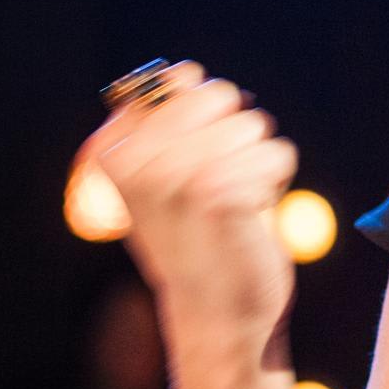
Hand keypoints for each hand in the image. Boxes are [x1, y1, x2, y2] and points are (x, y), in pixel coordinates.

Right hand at [73, 61, 300, 354]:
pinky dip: (275, 181)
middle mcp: (135, 159)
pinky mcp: (220, 193)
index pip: (179, 79)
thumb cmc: (195, 237)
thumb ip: (166, 122)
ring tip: (232, 204)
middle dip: (235, 134)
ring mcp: (176, 175)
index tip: (192, 161)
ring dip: (256, 161)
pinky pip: (276, 153)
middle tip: (217, 186)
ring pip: (253, 125)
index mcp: (112, 148)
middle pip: (221, 95)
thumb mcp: (162, 176)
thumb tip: (184, 73)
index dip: (205, 115)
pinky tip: (250, 216)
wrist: (214, 314)